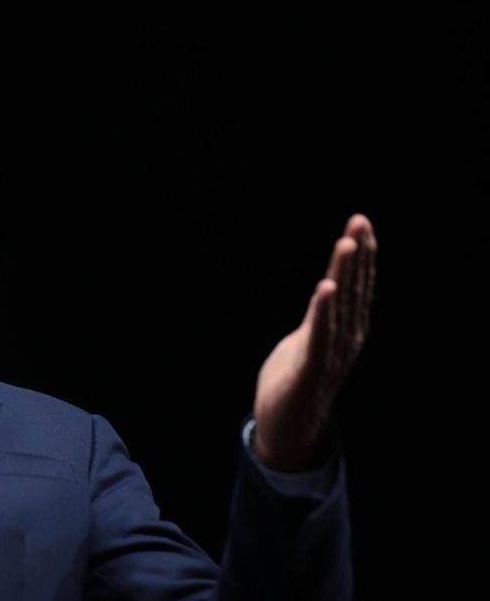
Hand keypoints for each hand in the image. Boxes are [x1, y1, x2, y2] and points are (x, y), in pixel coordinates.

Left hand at [253, 214, 376, 470]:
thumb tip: (330, 289)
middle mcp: (346, 338)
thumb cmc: (295, 379)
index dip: (361, 255)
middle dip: (357, 255)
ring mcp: (332, 354)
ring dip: (344, 274)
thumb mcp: (310, 338)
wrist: (286, 426)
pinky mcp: (311, 370)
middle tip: (360, 221)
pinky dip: (323, 311)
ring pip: (340, 308)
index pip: (356, 285)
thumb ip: (321, 315)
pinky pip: (319, 336)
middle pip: (354, 289)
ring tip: (347, 244)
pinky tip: (327, 287)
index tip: (361, 223)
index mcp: (345, 329)